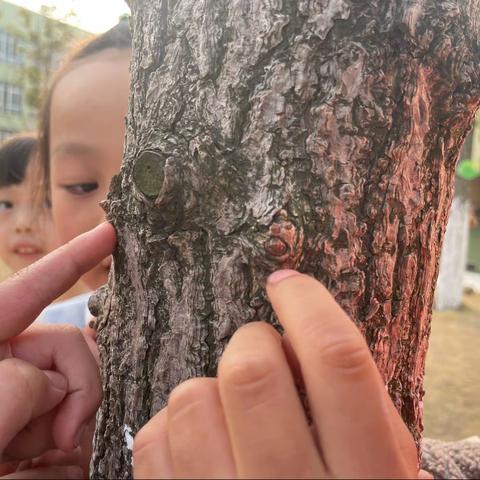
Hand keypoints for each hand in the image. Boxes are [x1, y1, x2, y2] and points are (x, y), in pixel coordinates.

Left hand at [0, 223, 115, 477]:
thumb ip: (5, 388)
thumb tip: (51, 383)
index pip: (29, 291)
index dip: (72, 260)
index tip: (109, 234)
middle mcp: (2, 370)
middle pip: (68, 348)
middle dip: (79, 387)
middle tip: (61, 437)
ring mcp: (20, 404)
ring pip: (78, 394)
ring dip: (71, 432)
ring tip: (31, 467)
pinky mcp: (34, 437)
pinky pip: (74, 435)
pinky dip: (67, 459)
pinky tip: (40, 473)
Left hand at [134, 270, 417, 478]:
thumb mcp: (382, 470)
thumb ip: (360, 408)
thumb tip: (309, 331)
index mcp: (366, 476)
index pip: (336, 360)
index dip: (308, 305)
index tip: (287, 283)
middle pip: (249, 371)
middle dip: (250, 344)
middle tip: (261, 356)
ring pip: (192, 398)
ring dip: (210, 388)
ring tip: (231, 413)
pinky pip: (155, 437)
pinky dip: (174, 424)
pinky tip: (200, 445)